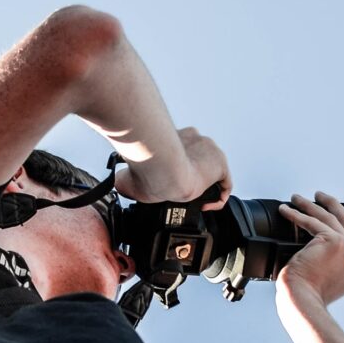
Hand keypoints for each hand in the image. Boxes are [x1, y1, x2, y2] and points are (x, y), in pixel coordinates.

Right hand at [114, 127, 231, 210]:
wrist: (163, 169)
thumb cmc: (146, 168)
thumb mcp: (129, 175)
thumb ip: (124, 178)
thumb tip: (118, 182)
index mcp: (177, 137)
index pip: (183, 151)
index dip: (179, 169)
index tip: (173, 182)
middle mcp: (196, 140)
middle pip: (199, 161)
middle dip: (191, 177)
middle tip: (182, 192)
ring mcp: (210, 150)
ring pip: (212, 171)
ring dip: (204, 186)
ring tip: (193, 199)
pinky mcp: (220, 164)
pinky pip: (225, 184)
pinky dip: (218, 197)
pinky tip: (207, 205)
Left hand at [277, 191, 343, 306]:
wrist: (305, 301)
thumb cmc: (310, 295)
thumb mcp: (332, 281)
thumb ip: (335, 266)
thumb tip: (321, 252)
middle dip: (332, 204)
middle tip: (320, 195)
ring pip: (328, 217)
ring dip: (310, 205)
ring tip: (296, 198)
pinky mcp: (332, 241)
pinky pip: (311, 221)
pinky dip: (295, 214)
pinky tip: (285, 209)